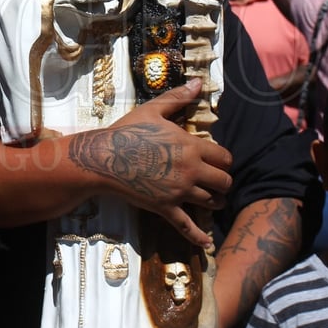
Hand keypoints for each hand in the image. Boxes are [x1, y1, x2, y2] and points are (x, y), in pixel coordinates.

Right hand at [67, 78, 232, 246]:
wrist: (103, 157)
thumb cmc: (126, 131)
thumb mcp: (153, 110)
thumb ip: (178, 98)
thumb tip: (199, 83)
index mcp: (190, 146)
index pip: (224, 157)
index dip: (224, 160)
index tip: (218, 161)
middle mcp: (190, 170)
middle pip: (224, 182)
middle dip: (223, 182)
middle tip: (217, 182)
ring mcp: (178, 191)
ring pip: (211, 202)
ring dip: (215, 201)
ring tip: (212, 200)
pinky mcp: (165, 207)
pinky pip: (187, 226)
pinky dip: (198, 237)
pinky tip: (207, 243)